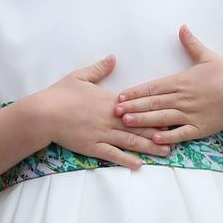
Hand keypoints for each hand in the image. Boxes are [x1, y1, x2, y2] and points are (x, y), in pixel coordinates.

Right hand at [37, 55, 170, 170]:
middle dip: (160, 132)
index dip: (156, 111)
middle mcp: (110, 119)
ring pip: (130, 142)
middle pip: (139, 126)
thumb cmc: (60, 94)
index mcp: (110, 102)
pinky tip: (139, 165)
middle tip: (179, 135)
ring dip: (149, 147)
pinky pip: (113, 155)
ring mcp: (102, 134)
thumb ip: (99, 68)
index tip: (172, 112)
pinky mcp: (93, 147)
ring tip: (166, 152)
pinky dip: (126, 160)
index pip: (138, 107)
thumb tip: (113, 58)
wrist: (43, 113)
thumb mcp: (80, 76)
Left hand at [115, 26, 222, 143]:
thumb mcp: (207, 57)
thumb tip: (182, 27)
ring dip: (143, 120)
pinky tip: (154, 138)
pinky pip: (180, 133)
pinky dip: (167, 136)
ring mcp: (190, 114)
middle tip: (114, 111)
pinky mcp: (199, 128)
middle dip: (132, 106)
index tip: (120, 95)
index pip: (153, 87)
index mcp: (181, 81)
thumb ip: (191, 44)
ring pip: (162, 118)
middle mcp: (182, 98)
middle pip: (153, 103)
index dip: (135, 92)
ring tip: (127, 122)